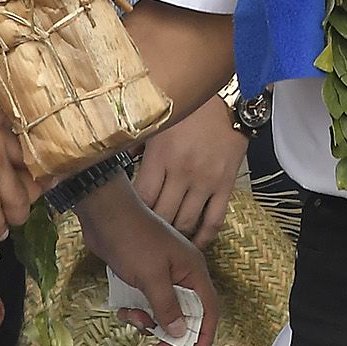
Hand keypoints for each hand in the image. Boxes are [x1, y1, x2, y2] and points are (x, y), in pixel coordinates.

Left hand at [76, 177, 219, 345]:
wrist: (104, 214)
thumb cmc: (132, 240)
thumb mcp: (152, 276)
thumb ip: (167, 307)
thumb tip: (182, 333)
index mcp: (192, 270)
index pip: (209, 309)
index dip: (205, 335)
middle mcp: (181, 274)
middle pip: (184, 315)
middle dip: (169, 336)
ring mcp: (161, 275)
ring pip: (162, 312)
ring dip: (148, 322)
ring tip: (131, 317)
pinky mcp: (142, 276)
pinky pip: (145, 303)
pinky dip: (135, 310)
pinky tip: (122, 308)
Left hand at [132, 97, 245, 248]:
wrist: (231, 101)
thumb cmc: (192, 111)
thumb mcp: (159, 124)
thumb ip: (136, 146)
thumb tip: (116, 162)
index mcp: (161, 156)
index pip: (142, 197)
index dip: (134, 212)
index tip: (129, 218)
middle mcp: (183, 172)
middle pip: (162, 215)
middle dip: (153, 228)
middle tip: (146, 234)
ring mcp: (206, 181)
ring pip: (186, 223)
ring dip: (175, 236)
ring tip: (167, 240)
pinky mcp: (226, 185)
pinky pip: (214, 220)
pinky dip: (203, 237)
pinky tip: (194, 243)